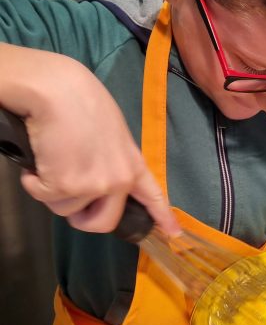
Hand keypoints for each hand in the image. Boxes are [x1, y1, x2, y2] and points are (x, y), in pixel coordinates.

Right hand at [0, 44, 178, 234]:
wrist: (59, 90)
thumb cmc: (82, 102)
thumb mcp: (112, 133)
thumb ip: (112, 159)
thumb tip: (95, 171)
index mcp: (133, 165)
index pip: (153, 196)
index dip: (162, 217)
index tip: (172, 234)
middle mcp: (119, 181)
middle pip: (103, 223)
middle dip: (83, 219)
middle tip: (70, 203)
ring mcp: (94, 186)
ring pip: (66, 209)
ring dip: (54, 190)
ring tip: (52, 159)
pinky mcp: (65, 186)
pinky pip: (43, 197)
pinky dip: (34, 182)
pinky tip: (39, 160)